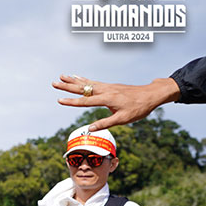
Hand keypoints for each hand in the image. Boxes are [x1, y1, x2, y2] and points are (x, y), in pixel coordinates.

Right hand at [52, 75, 180, 130]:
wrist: (152, 94)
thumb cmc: (139, 108)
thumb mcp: (123, 119)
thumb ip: (105, 123)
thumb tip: (90, 129)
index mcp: (107, 99)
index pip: (85, 101)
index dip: (72, 101)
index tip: (59, 100)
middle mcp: (105, 90)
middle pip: (82, 88)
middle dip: (67, 86)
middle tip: (54, 82)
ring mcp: (107, 87)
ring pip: (86, 83)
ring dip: (73, 80)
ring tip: (61, 76)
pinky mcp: (109, 86)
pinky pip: (93, 82)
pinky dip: (83, 79)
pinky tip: (77, 77)